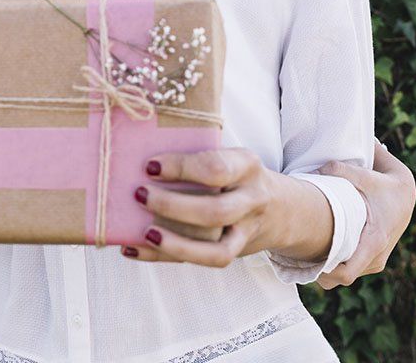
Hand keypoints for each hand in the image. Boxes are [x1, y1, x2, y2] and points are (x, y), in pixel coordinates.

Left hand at [121, 148, 283, 266]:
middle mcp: (252, 200)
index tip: (150, 166)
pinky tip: (132, 248)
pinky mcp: (234, 252)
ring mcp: (246, 231)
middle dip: (173, 206)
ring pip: (217, 250)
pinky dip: (162, 256)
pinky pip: (201, 262)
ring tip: (144, 233)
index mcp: (246, 166)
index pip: (216, 168)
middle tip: (140, 195)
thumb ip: (197, 156)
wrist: (283, 208)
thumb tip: (135, 153)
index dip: (181, 168)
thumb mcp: (230, 156)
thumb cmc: (237, 175)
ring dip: (175, 244)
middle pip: (215, 212)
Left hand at [314, 141, 415, 288]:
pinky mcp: (371, 261)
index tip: (301, 260)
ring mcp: (374, 263)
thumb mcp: (365, 175)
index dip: (322, 273)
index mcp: (373, 242)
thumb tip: (314, 170)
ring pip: (340, 277)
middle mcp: (375, 259)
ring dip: (324, 268)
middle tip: (294, 253)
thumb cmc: (384, 186)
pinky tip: (317, 248)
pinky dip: (333, 265)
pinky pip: (347, 271)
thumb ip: (339, 171)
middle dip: (316, 270)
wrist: (405, 196)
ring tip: (303, 249)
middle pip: (337, 279)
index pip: (345, 274)